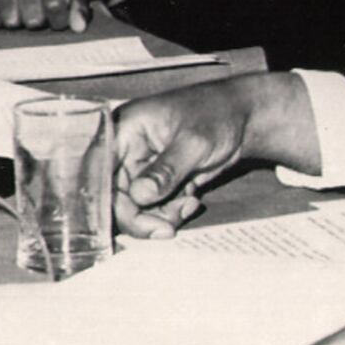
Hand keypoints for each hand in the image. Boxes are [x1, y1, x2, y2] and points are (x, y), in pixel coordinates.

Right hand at [0, 0, 85, 31]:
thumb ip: (78, 8)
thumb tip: (78, 28)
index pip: (56, 7)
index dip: (59, 20)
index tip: (58, 17)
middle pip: (32, 20)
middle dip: (38, 21)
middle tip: (38, 10)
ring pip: (11, 22)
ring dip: (18, 21)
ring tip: (22, 9)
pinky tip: (7, 8)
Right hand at [114, 74, 320, 238]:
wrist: (245, 118)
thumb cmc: (217, 115)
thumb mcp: (193, 142)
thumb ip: (165, 170)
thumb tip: (139, 196)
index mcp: (124, 129)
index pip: (99, 170)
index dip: (105, 199)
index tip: (128, 220)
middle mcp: (126, 150)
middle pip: (114, 196)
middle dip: (139, 217)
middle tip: (165, 230)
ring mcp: (141, 167)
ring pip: (134, 208)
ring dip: (159, 216)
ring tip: (188, 205)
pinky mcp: (158, 182)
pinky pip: (153, 209)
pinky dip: (170, 212)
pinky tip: (192, 201)